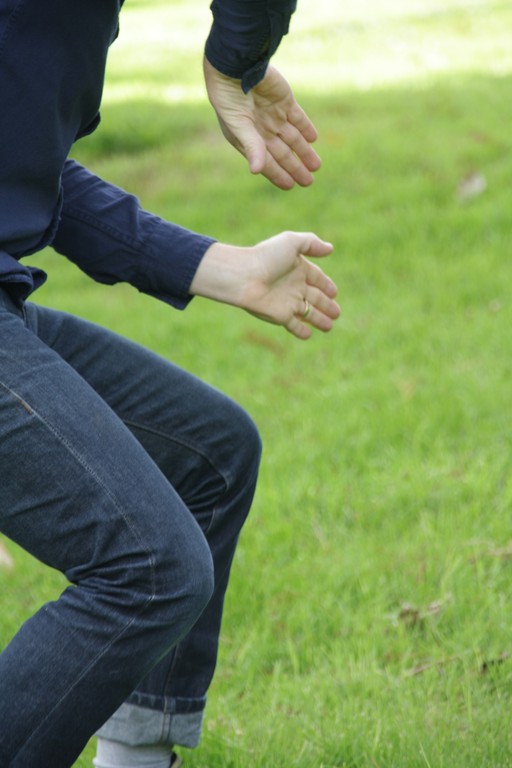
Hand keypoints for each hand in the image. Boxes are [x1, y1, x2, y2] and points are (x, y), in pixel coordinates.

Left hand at [190, 232, 339, 339]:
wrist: (244, 277)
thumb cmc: (266, 257)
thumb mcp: (291, 242)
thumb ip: (311, 243)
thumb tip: (330, 248)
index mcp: (297, 268)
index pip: (317, 278)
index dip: (326, 285)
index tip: (335, 292)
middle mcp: (293, 286)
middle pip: (315, 298)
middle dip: (327, 305)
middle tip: (337, 313)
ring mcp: (287, 302)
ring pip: (308, 313)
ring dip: (318, 319)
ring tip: (329, 326)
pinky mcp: (280, 316)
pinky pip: (293, 325)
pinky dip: (301, 331)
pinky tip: (308, 335)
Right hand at [204, 57, 320, 189]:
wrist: (235, 65)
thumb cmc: (229, 98)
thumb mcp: (238, 125)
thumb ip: (251, 147)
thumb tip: (256, 171)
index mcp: (247, 139)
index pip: (266, 162)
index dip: (278, 174)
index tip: (291, 185)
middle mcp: (261, 130)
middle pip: (282, 153)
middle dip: (295, 167)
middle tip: (308, 182)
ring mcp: (273, 115)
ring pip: (293, 138)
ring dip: (304, 151)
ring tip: (316, 166)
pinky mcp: (284, 101)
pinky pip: (298, 118)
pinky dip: (306, 128)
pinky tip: (313, 139)